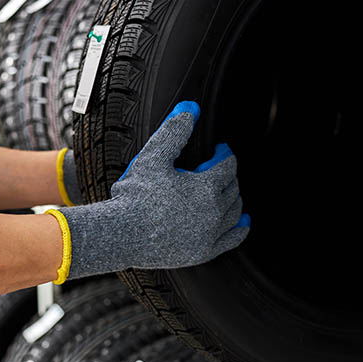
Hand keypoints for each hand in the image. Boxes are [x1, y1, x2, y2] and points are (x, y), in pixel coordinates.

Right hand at [47, 101, 249, 281]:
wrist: (120, 234)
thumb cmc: (134, 196)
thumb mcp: (153, 157)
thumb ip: (174, 131)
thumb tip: (191, 109)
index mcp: (206, 187)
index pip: (228, 165)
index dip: (224, 153)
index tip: (218, 149)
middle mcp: (214, 213)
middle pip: (233, 188)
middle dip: (228, 175)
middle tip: (216, 167)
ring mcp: (210, 235)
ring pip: (235, 212)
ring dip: (233, 198)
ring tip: (226, 190)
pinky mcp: (203, 252)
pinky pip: (232, 239)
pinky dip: (240, 229)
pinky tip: (242, 222)